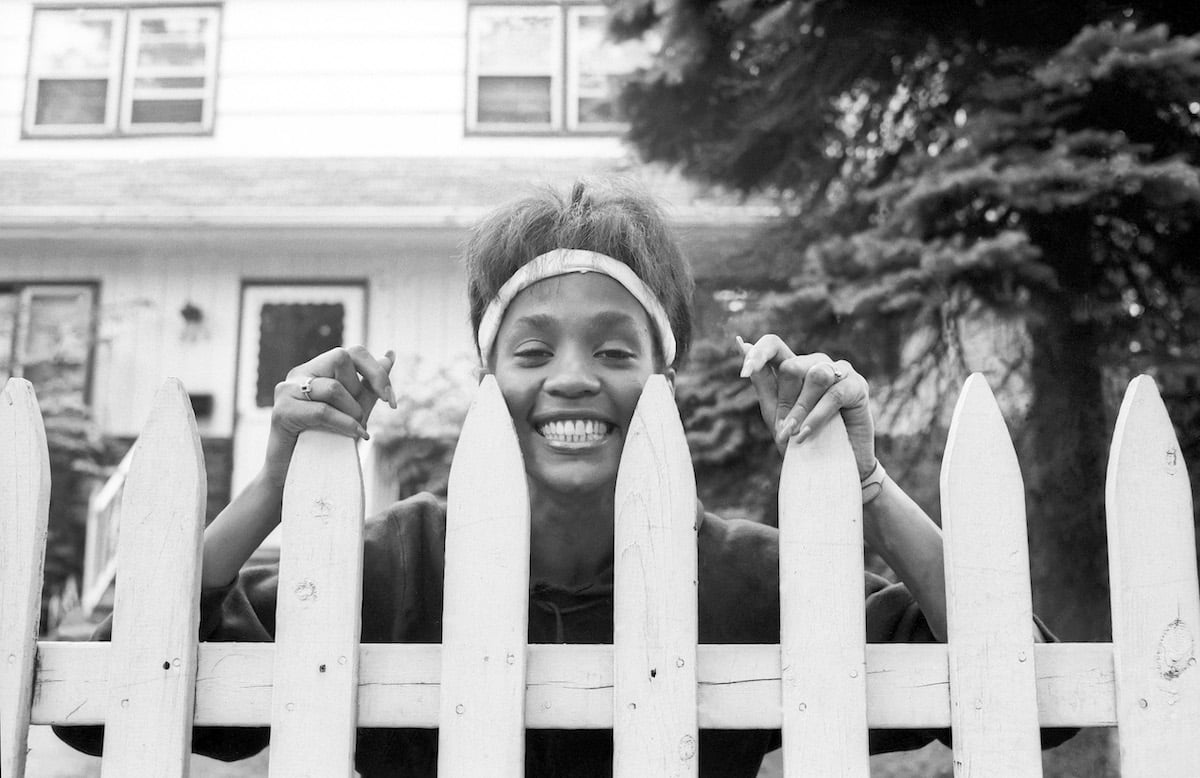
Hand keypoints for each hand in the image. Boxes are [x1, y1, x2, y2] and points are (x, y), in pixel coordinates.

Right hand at [262, 345, 396, 484]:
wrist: (299, 476)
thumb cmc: (327, 442)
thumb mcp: (355, 409)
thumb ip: (369, 385)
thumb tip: (390, 354)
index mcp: (316, 369)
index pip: (352, 352)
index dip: (377, 372)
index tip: (391, 401)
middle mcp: (299, 373)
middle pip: (341, 358)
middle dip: (361, 389)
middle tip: (361, 417)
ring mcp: (287, 390)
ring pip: (333, 387)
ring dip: (352, 411)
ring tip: (354, 430)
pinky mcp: (281, 412)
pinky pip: (322, 411)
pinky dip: (344, 424)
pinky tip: (354, 436)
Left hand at [737, 335, 875, 478]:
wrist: (830, 468)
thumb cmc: (800, 439)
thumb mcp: (775, 411)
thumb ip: (761, 380)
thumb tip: (743, 344)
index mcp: (794, 366)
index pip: (774, 344)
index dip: (759, 353)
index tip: (744, 371)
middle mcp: (817, 363)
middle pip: (792, 365)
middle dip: (785, 401)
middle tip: (785, 429)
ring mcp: (840, 371)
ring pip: (815, 376)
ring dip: (801, 409)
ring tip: (795, 434)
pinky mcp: (858, 386)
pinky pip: (834, 394)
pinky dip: (817, 417)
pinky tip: (806, 434)